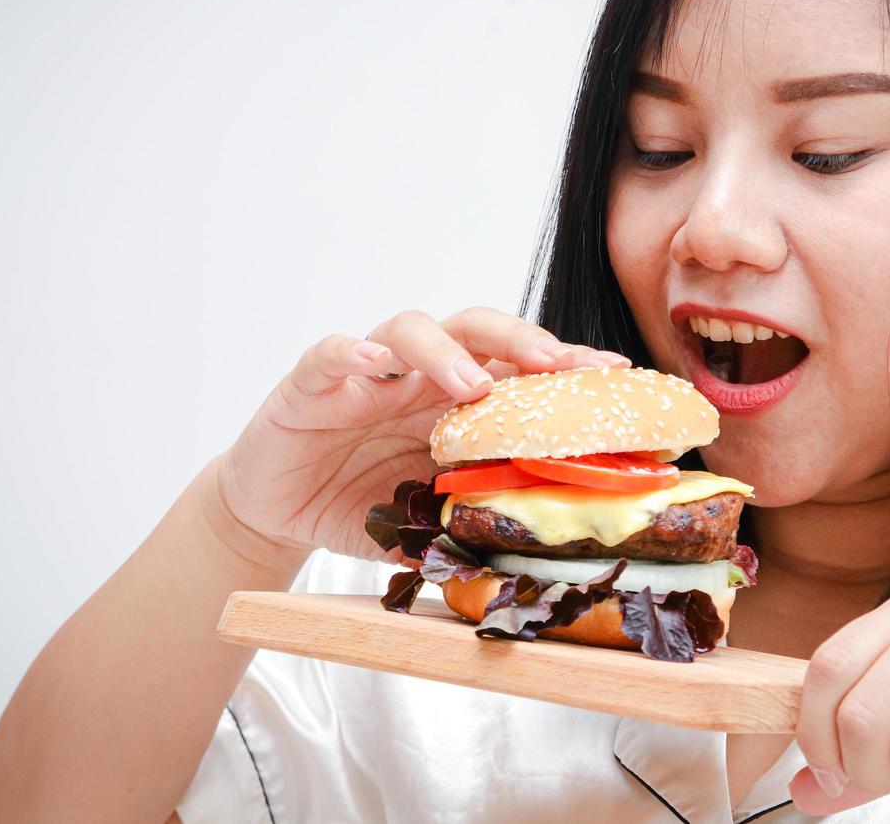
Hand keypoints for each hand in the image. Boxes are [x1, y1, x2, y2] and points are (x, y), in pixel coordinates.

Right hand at [213, 306, 627, 563]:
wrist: (276, 511)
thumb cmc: (358, 503)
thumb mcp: (424, 521)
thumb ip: (470, 527)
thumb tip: (534, 561)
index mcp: (454, 402)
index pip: (517, 369)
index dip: (565, 366)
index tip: (614, 373)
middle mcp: (418, 375)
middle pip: (477, 330)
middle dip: (521, 340)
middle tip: (557, 363)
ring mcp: (367, 373)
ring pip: (412, 329)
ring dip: (448, 351)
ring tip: (472, 384)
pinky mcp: (311, 382)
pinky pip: (333, 353)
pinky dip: (354, 352)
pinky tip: (375, 364)